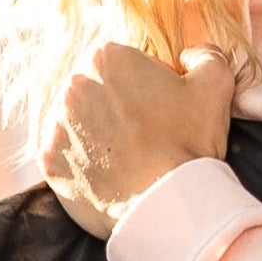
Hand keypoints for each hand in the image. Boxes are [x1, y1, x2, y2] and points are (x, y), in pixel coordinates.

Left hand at [41, 39, 234, 238]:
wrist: (168, 204)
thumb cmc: (188, 142)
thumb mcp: (214, 85)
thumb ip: (204, 56)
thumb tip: (189, 55)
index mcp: (104, 58)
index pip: (121, 62)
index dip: (143, 84)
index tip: (158, 107)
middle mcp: (71, 85)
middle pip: (94, 90)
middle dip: (114, 106)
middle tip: (142, 134)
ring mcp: (54, 125)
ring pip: (76, 122)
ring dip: (95, 133)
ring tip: (126, 156)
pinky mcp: (47, 161)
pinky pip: (63, 155)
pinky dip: (81, 162)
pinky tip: (108, 172)